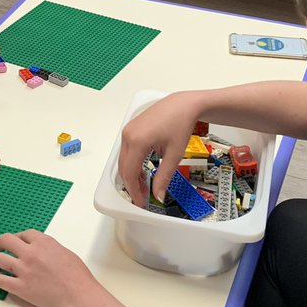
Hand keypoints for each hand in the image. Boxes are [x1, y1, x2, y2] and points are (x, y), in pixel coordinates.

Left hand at [0, 230, 97, 306]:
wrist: (78, 295)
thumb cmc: (77, 276)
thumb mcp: (65, 252)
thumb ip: (49, 248)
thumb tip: (40, 251)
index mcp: (43, 243)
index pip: (23, 234)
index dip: (17, 237)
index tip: (15, 241)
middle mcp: (30, 253)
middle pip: (6, 240)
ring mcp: (24, 270)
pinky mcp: (20, 288)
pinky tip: (0, 278)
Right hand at [118, 92, 199, 206]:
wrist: (183, 104)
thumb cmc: (180, 124)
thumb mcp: (174, 154)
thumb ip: (164, 177)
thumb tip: (158, 196)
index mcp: (137, 141)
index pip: (129, 173)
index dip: (134, 191)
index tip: (140, 202)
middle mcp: (128, 135)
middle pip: (123, 168)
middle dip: (132, 185)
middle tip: (143, 197)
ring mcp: (128, 130)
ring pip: (124, 160)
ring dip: (132, 174)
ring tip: (144, 186)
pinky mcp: (131, 128)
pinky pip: (127, 151)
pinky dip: (133, 163)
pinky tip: (143, 171)